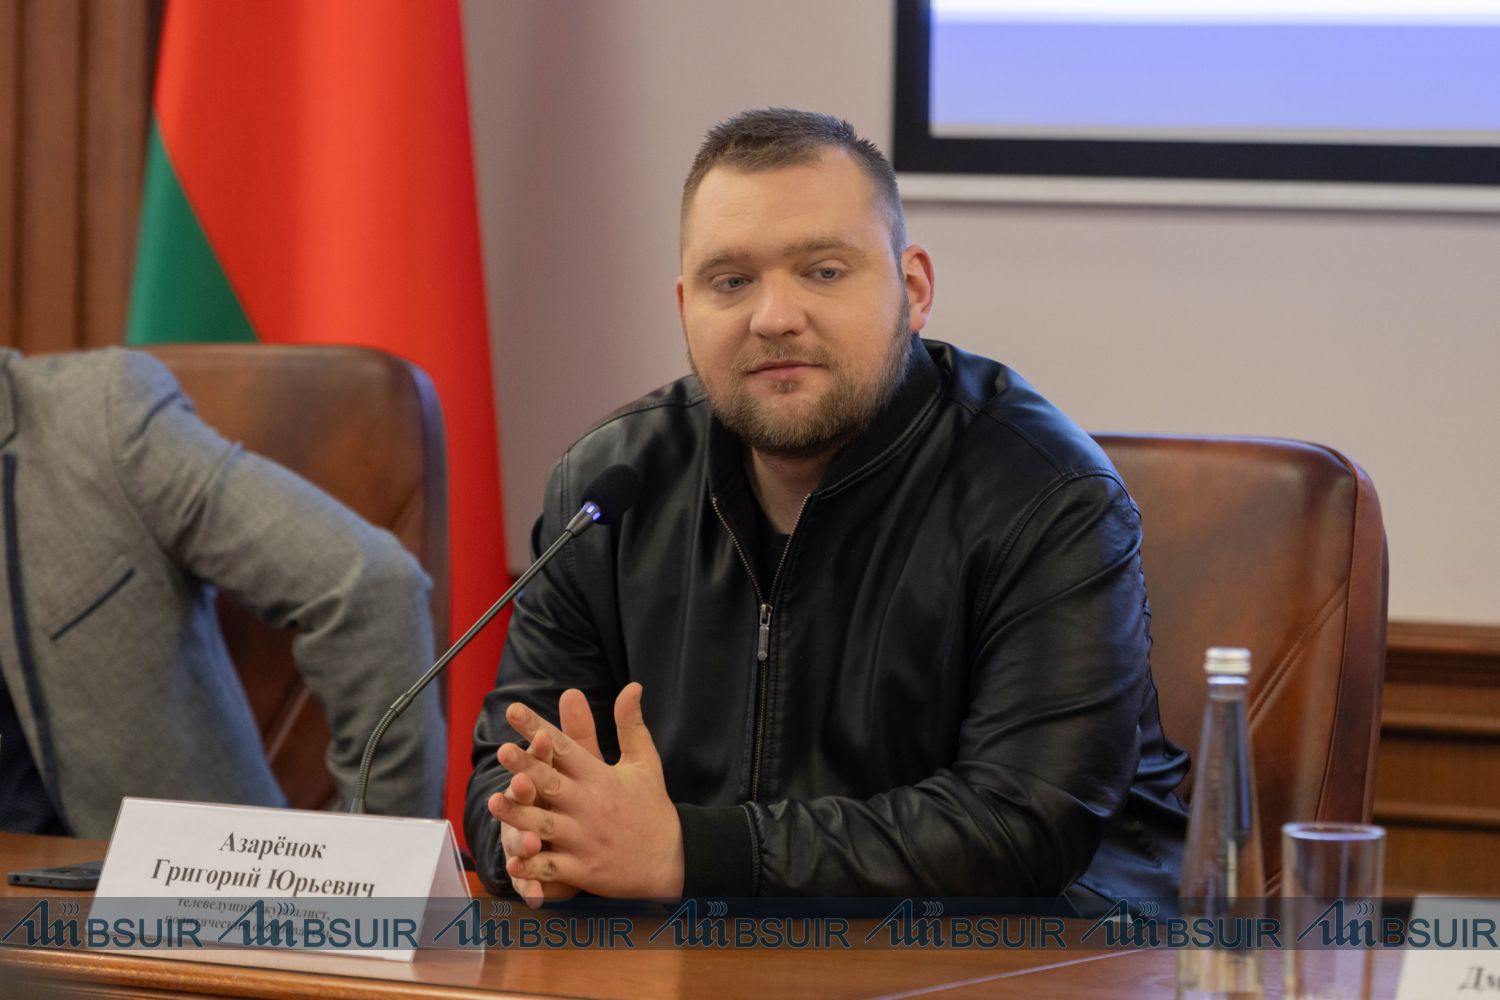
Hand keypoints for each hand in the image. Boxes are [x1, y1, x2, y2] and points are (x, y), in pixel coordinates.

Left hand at [491, 682, 683, 899]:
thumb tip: (632, 686)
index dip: (537, 728)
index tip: (514, 710)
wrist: (671, 860)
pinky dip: (532, 867)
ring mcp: (585, 839)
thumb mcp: (644, 763)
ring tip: (494, 801)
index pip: (565, 747)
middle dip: (527, 768)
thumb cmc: (651, 807)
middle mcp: (590, 806)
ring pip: (546, 825)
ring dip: (520, 815)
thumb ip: (630, 725)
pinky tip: (512, 862)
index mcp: (600, 778)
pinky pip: (552, 868)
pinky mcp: (584, 869)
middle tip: (503, 751)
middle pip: (553, 783)